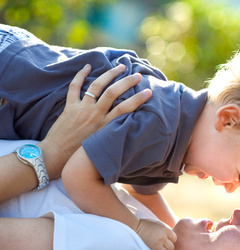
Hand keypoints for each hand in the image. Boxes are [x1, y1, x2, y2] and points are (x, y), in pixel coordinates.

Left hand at [39, 64, 151, 178]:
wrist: (55, 156)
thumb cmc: (80, 156)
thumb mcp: (102, 145)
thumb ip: (113, 134)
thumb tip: (128, 129)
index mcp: (104, 126)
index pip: (125, 109)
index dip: (138, 99)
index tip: (148, 92)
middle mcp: (94, 115)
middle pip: (113, 92)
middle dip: (127, 82)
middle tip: (137, 75)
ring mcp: (81, 109)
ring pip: (97, 86)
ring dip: (110, 74)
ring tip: (120, 67)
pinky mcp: (69, 107)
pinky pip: (75, 87)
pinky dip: (81, 75)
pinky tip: (88, 67)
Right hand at [136, 218, 176, 249]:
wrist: (134, 227)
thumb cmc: (146, 225)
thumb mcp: (158, 224)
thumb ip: (166, 230)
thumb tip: (173, 238)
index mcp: (165, 230)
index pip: (174, 239)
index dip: (170, 240)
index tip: (164, 239)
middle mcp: (162, 237)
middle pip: (171, 248)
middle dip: (167, 247)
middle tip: (161, 246)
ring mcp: (156, 245)